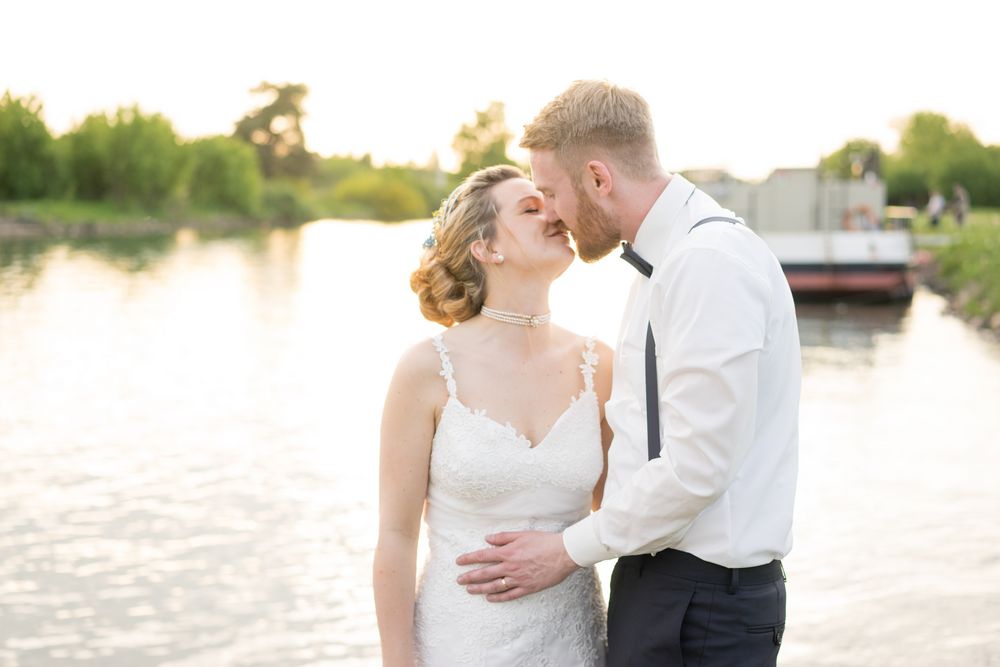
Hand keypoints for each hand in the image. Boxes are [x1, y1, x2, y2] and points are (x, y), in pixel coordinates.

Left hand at [455, 530, 578, 601]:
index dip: (469, 559)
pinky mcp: (527, 588)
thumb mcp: (522, 534)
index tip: (459, 561)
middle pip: (485, 573)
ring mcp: (518, 579)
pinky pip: (509, 595)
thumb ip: (503, 537)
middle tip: (459, 580)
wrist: (563, 553)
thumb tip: (487, 539)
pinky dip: (498, 597)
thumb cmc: (544, 541)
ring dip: (480, 588)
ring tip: (469, 590)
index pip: (483, 556)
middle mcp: (510, 567)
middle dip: (470, 576)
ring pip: (494, 586)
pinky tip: (489, 598)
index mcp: (508, 552)